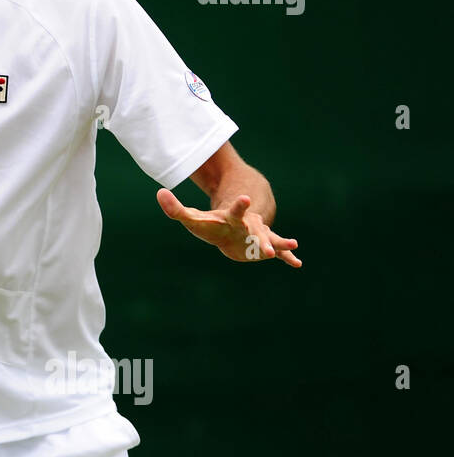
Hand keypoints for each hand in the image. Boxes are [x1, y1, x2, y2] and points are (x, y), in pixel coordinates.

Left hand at [156, 190, 301, 266]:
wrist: (230, 229)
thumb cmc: (211, 224)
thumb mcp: (193, 218)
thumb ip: (175, 208)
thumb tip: (159, 193)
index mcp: (232, 217)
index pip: (235, 210)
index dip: (239, 205)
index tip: (245, 200)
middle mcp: (248, 225)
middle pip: (256, 229)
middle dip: (263, 236)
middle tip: (268, 246)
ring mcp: (258, 235)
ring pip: (270, 239)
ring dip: (279, 244)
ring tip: (293, 245)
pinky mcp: (264, 246)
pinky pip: (279, 251)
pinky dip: (287, 256)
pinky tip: (297, 263)